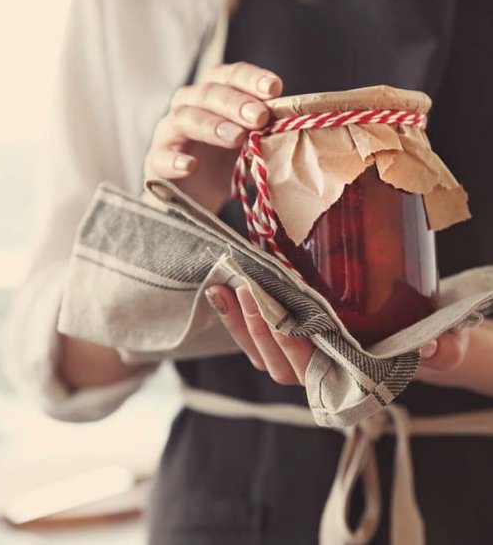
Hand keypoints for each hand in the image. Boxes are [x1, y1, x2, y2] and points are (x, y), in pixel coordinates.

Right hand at [144, 62, 282, 212]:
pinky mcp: (155, 164)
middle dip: (235, 102)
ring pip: (184, 118)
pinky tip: (191, 166)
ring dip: (212, 125)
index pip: (228, 77)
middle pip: (206, 94)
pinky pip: (160, 157)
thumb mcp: (247, 150)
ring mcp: (168, 136)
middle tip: (260, 117)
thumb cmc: (220, 171)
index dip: (249, 78)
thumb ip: (265, 137)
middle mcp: (187, 109)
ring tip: (236, 139)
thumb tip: (296, 129)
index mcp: (211, 100)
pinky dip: (174, 160)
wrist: (189, 207)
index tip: (274, 87)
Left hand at [206, 284, 492, 395]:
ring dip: (240, 323)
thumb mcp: (444, 345)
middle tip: (248, 289)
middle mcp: (320, 375)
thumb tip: (435, 347)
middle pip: (278, 363)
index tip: (280, 315)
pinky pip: (256, 341)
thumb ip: (442, 349)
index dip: (294, 347)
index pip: (315, 371)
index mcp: (351, 381)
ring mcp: (300, 361)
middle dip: (260, 328)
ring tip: (226, 287)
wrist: (416, 342)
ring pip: (260, 354)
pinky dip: (236, 319)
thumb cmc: (426, 344)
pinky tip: (223, 291)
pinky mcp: (289, 344)